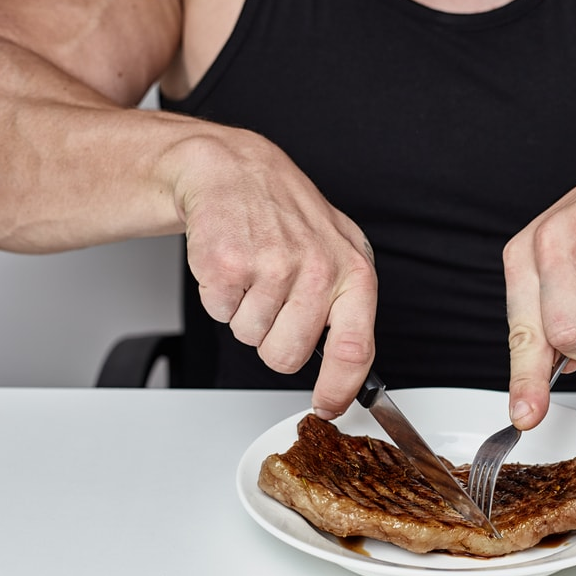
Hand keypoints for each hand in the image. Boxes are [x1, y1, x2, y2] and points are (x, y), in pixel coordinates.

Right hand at [170, 130, 377, 416]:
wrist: (236, 170)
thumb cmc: (288, 216)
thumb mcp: (339, 251)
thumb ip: (349, 308)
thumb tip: (350, 372)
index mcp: (354, 272)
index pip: (355, 349)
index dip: (339, 388)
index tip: (327, 406)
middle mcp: (319, 269)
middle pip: (287, 357)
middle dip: (273, 340)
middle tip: (273, 300)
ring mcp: (273, 265)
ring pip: (250, 337)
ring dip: (245, 312)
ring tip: (254, 272)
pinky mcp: (229, 264)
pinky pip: (220, 314)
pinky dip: (220, 296)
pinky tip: (233, 264)